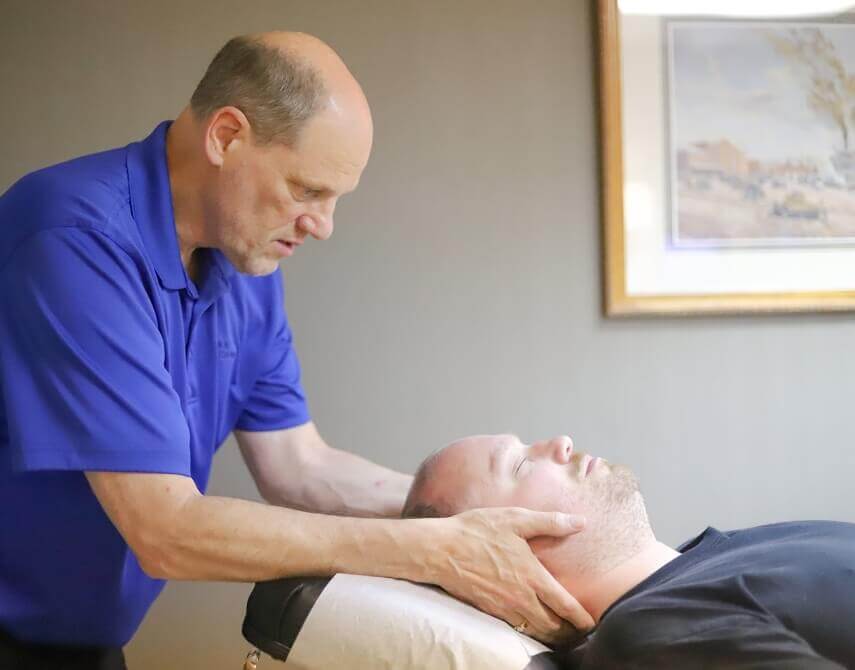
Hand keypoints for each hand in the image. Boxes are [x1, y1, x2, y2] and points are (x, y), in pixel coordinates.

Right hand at [418, 507, 593, 644]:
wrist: (440, 550)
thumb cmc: (477, 531)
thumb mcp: (515, 519)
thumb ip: (550, 522)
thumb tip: (580, 522)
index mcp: (533, 577)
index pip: (566, 607)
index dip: (582, 619)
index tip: (592, 624)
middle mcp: (521, 598)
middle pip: (554, 627)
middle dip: (570, 632)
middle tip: (580, 631)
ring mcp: (504, 608)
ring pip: (536, 632)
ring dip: (552, 635)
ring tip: (562, 632)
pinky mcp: (490, 611)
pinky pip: (517, 628)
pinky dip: (531, 631)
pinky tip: (533, 624)